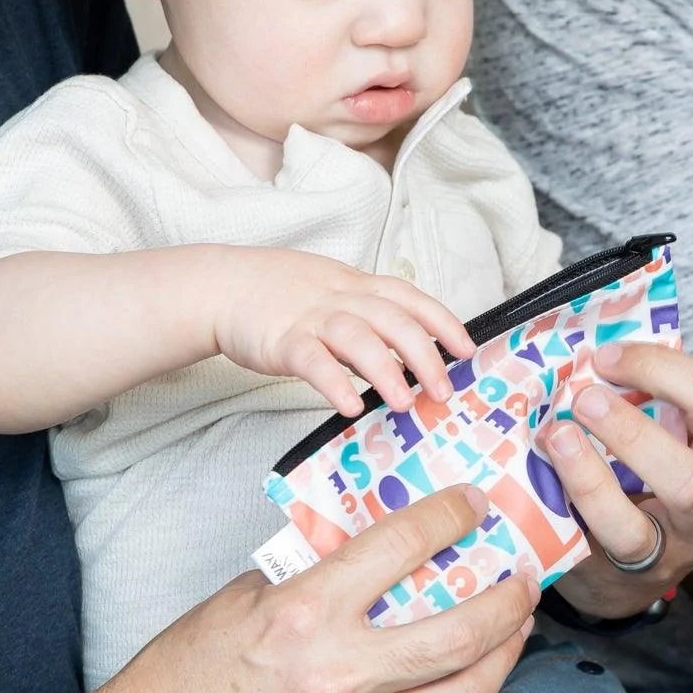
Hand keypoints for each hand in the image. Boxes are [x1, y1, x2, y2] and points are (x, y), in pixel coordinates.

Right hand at [89, 485, 536, 692]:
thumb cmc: (174, 683)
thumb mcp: (236, 604)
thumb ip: (306, 579)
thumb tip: (362, 556)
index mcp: (302, 614)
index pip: (401, 547)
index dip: (449, 517)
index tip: (471, 505)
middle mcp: (336, 675)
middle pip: (459, 633)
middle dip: (506, 599)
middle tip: (523, 577)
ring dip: (503, 659)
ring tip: (516, 631)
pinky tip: (469, 680)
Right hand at [211, 249, 473, 415]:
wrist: (224, 286)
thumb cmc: (282, 295)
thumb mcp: (334, 292)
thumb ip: (369, 317)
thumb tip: (409, 354)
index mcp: (359, 286)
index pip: (411, 299)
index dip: (443, 323)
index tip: (468, 350)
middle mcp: (342, 298)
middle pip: (394, 320)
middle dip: (425, 356)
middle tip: (444, 392)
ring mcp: (313, 318)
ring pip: (359, 339)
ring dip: (387, 371)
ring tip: (406, 403)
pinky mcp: (283, 340)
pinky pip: (313, 362)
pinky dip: (334, 383)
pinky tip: (349, 406)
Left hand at [543, 342, 692, 618]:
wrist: (633, 567)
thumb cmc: (654, 478)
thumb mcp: (677, 435)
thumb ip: (656, 394)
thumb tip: (597, 339)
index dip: (658, 368)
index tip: (605, 356)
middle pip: (690, 476)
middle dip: (632, 433)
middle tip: (583, 399)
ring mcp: (676, 551)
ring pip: (634, 529)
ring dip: (591, 477)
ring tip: (555, 436)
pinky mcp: (629, 576)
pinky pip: (596, 545)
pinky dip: (564, 506)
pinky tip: (536, 478)